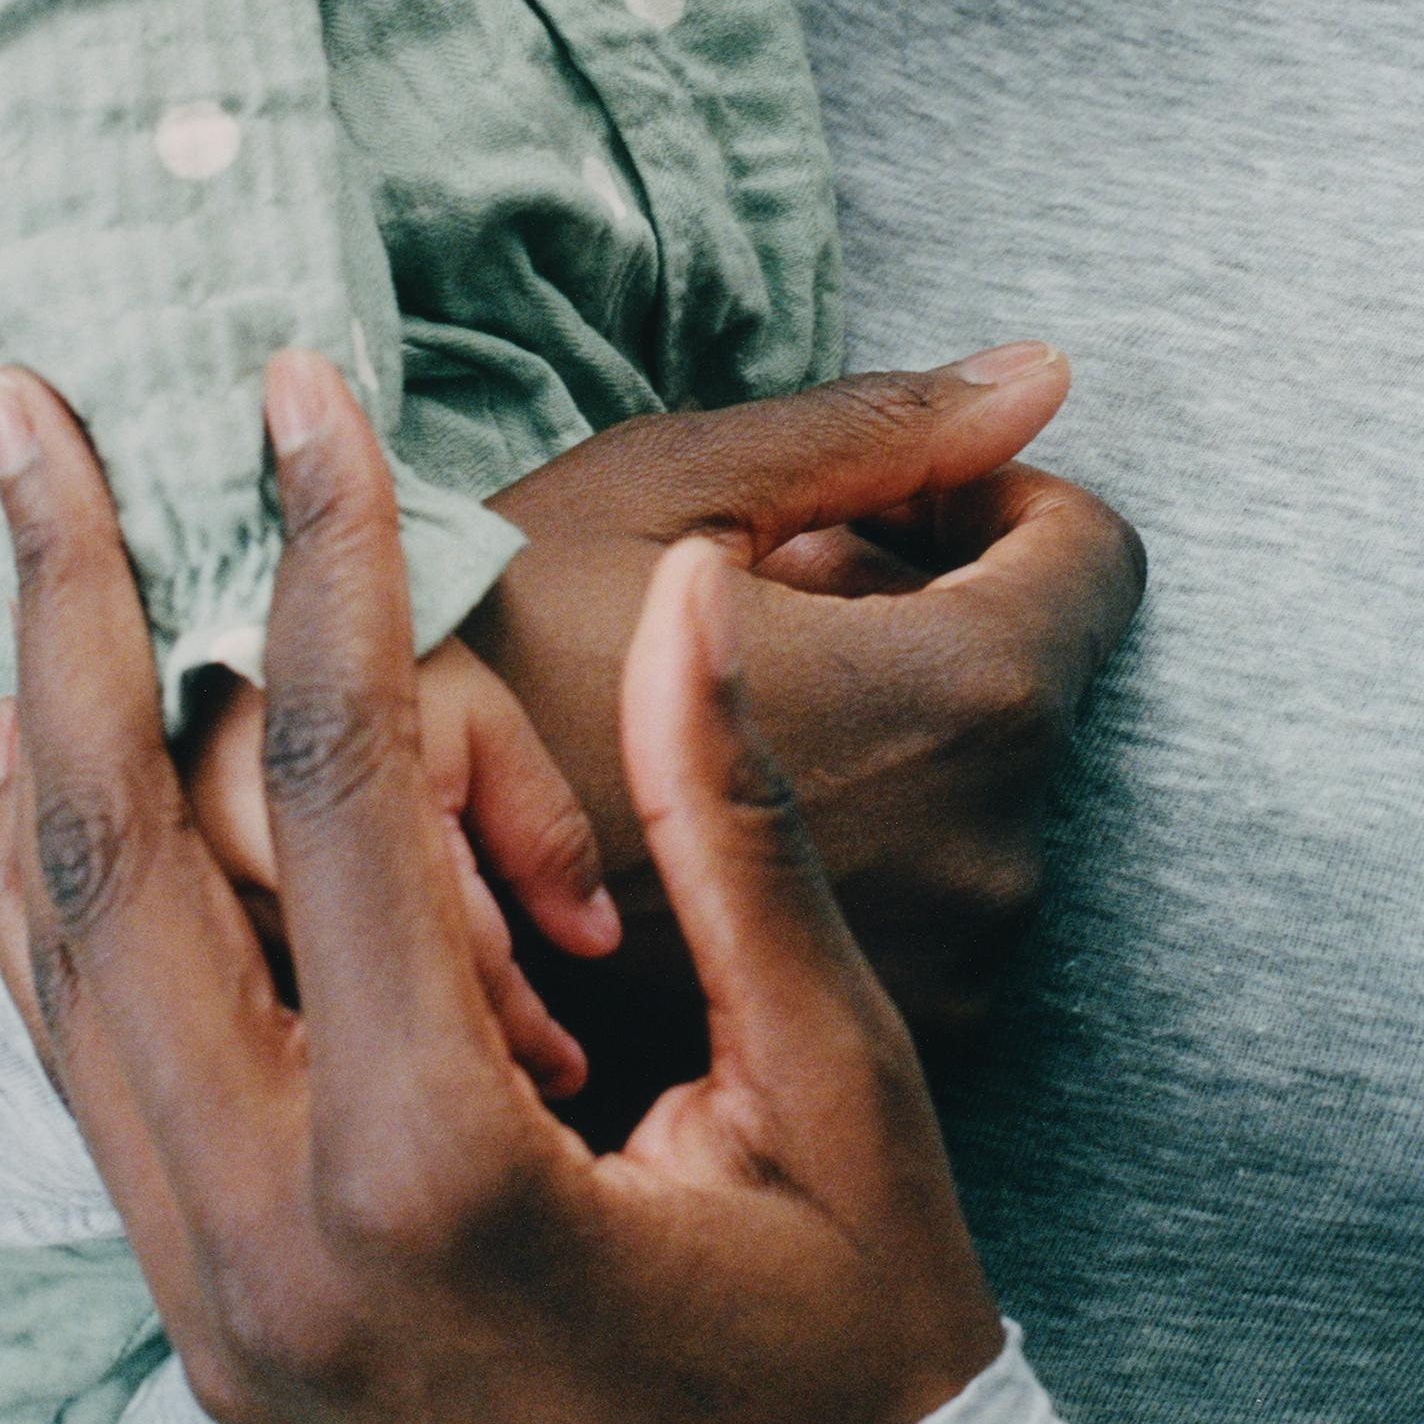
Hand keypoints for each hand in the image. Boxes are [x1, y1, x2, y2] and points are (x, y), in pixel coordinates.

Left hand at [0, 354, 1003, 1423]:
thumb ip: (740, 835)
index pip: (342, 779)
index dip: (327, 547)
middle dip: (63, 592)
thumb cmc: (864, 1367)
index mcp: (441, 1171)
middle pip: (108, 845)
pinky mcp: (207, 1316)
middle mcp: (271, 1237)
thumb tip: (685, 600)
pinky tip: (52, 763)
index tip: (300, 383)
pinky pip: (76, 1058)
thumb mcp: (843, 1096)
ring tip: (27, 536)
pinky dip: (44, 887)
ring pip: (48, 954)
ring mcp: (212, 1293)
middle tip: (21, 404)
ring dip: (29, 723)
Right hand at [473, 350, 1143, 1037]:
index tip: (857, 507)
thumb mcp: (668, 493)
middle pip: (1025, 672)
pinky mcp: (887, 1051)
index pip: (1089, 553)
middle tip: (739, 592)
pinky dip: (846, 823)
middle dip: (907, 606)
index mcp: (957, 700)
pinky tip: (704, 812)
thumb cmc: (490, 656)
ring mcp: (948, 973)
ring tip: (698, 702)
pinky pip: (918, 887)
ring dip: (873, 712)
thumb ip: (874, 433)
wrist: (334, 891)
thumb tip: (1042, 372)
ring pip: (970, 781)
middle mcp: (991, 859)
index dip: (977, 497)